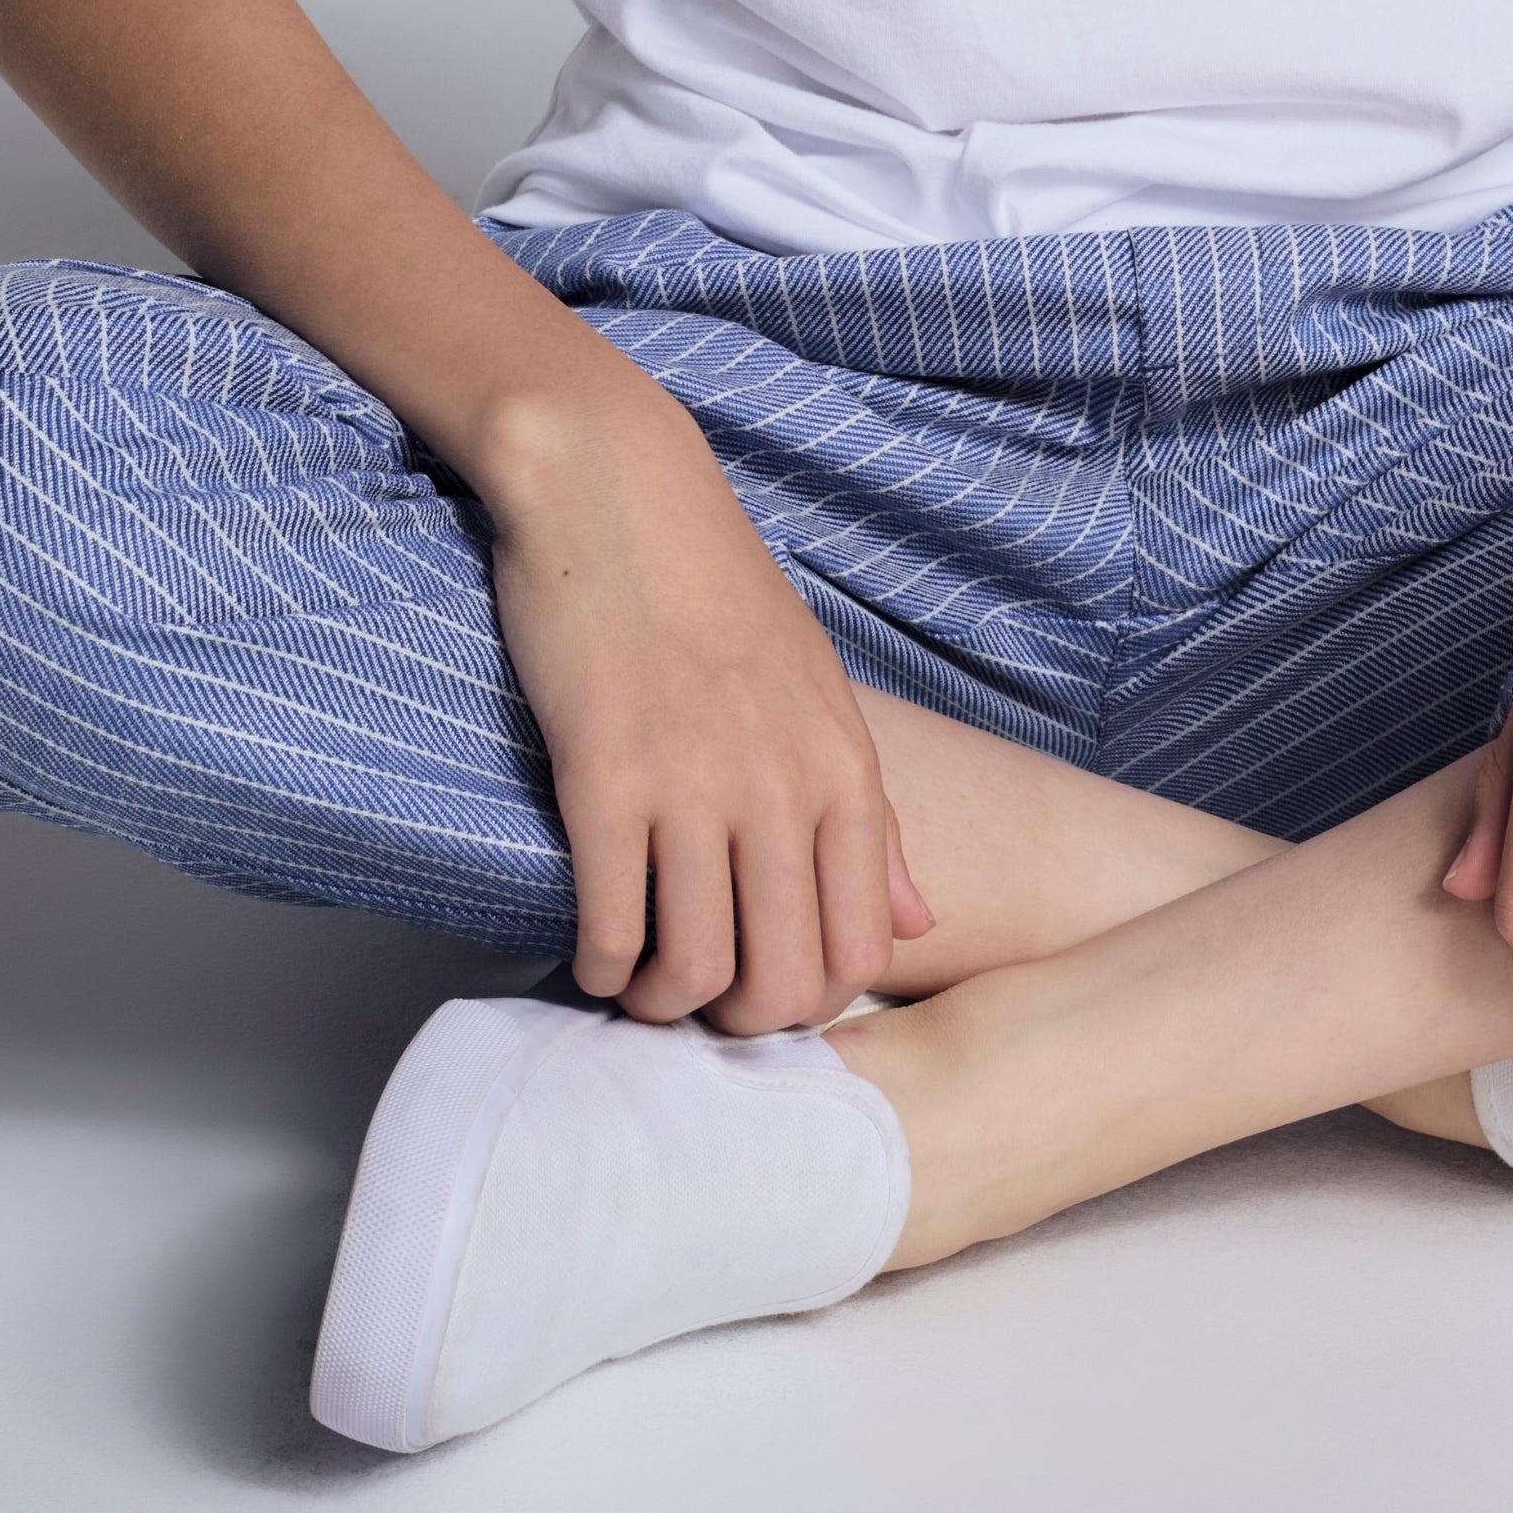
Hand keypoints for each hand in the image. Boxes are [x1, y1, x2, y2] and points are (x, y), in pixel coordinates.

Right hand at [473, 359, 931, 1033]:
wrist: (619, 490)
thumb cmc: (715, 589)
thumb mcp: (818, 691)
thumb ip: (871, 817)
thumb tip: (919, 923)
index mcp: (843, 769)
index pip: (861, 952)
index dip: (811, 1003)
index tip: (764, 989)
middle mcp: (781, 788)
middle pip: (781, 983)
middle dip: (735, 1022)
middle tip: (697, 1004)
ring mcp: (694, 786)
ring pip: (694, 972)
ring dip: (659, 1005)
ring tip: (638, 984)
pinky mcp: (605, 778)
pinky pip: (612, 927)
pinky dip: (600, 967)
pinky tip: (593, 954)